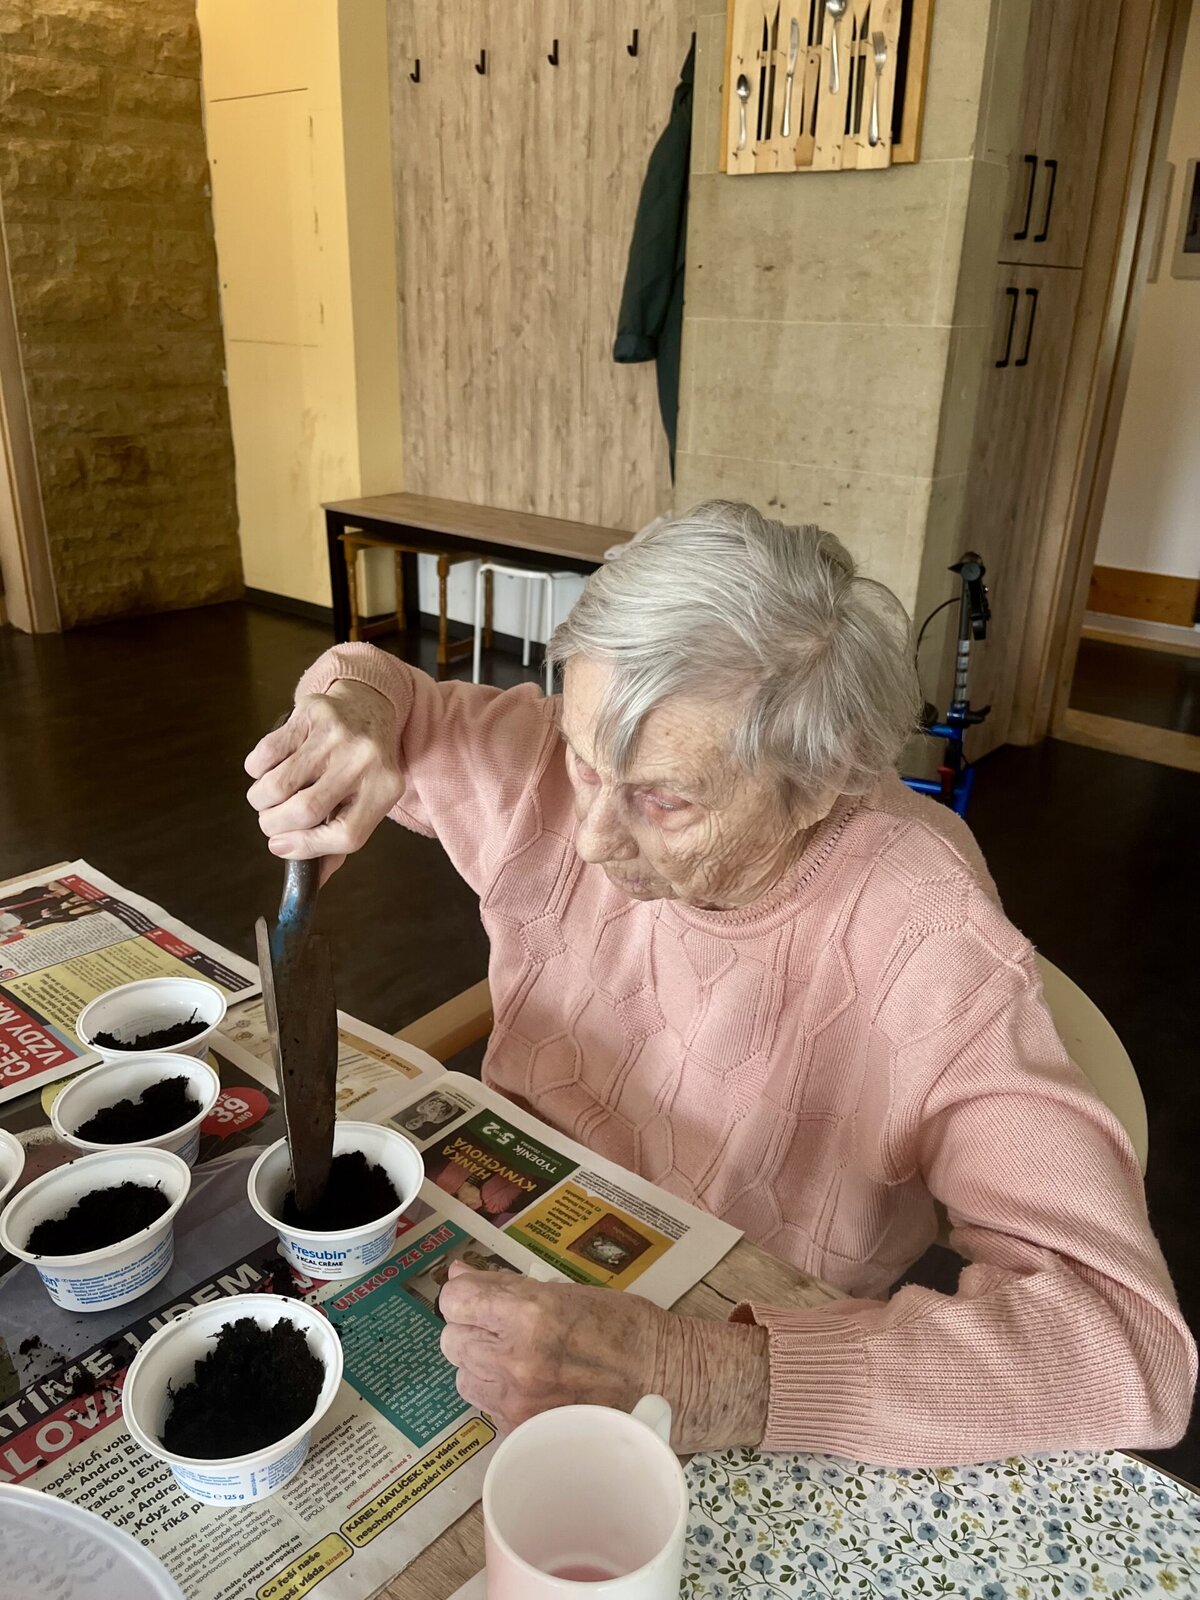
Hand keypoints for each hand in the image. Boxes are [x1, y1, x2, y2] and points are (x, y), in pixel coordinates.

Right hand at [244, 681, 404, 870]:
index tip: (281, 847)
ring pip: (278, 784)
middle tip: (270, 824)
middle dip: (274, 825)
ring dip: (261, 801)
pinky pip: (265, 754)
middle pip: (306, 810)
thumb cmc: (363, 767)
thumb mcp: (366, 802)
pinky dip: (257, 771)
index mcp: (384, 790)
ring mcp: (336, 734)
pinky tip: (268, 771)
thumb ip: (338, 842)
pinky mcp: (310, 713)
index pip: (345, 835)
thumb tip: (311, 884)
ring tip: (267, 800)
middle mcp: (364, 761)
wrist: (369, 706)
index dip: (307, 848)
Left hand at [438, 1264, 769, 1451]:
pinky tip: (530, 1383)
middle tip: (501, 1326)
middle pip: (452, 1340)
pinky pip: (486, 1406)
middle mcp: (517, 1360)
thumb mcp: (566, 1291)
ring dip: (480, 1363)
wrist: (667, 1382)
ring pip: (464, 1377)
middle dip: (471, 1328)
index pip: (455, 1302)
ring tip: (517, 1356)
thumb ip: (508, 1287)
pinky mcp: (524, 1431)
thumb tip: (460, 1276)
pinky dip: (498, 1393)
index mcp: (530, 1315)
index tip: (477, 1296)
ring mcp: (519, 1401)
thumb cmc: (625, 1327)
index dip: (464, 1296)